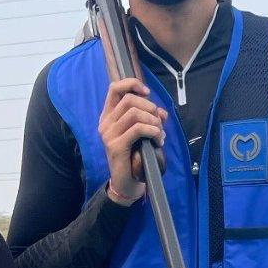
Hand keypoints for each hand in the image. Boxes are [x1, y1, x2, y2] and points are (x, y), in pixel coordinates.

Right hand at [98, 78, 166, 205]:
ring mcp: (108, 135)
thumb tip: (162, 112)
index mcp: (108, 116)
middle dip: (150, 107)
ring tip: (160, 134)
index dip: (132, 84)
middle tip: (159, 122)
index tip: (147, 93)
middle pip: (129, 100)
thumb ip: (150, 119)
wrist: (127, 183)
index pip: (114, 88)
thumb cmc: (134, 156)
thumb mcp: (142, 133)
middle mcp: (105, 123)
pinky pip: (138, 129)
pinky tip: (158, 140)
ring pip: (135, 113)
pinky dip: (153, 131)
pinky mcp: (116, 146)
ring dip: (154, 121)